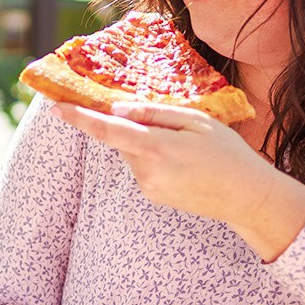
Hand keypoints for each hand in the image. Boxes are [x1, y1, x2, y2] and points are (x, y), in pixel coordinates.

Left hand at [52, 102, 304, 259]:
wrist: (247, 197)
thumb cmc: (227, 153)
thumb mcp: (196, 121)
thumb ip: (153, 113)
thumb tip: (117, 109)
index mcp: (155, 148)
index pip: (107, 130)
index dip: (79, 118)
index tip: (57, 107)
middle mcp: (146, 172)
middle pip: (122, 139)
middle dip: (136, 126)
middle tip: (174, 126)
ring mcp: (148, 188)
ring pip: (133, 153)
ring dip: (148, 143)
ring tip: (187, 148)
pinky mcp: (153, 196)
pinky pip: (144, 168)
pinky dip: (155, 158)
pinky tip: (185, 163)